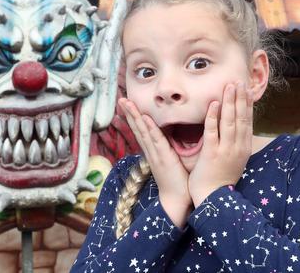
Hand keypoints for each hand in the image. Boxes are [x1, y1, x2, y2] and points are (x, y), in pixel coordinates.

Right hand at [118, 98, 192, 227]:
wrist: (176, 201)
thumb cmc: (177, 182)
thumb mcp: (172, 161)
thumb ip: (169, 149)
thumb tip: (173, 138)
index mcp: (153, 152)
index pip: (142, 131)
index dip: (134, 118)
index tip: (128, 105)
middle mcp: (151, 151)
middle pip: (138, 128)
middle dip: (130, 113)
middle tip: (121, 99)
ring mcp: (155, 154)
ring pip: (143, 131)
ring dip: (135, 116)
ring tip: (127, 103)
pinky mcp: (163, 158)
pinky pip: (155, 140)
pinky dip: (149, 129)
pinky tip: (144, 118)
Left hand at [188, 82, 253, 206]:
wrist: (214, 198)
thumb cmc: (221, 178)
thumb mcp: (235, 159)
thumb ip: (236, 143)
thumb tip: (238, 127)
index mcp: (244, 148)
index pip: (248, 121)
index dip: (247, 103)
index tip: (246, 89)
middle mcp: (238, 147)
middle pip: (241, 118)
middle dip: (240, 98)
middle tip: (239, 81)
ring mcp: (226, 150)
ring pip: (230, 121)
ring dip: (230, 102)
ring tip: (229, 86)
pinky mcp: (212, 153)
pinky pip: (213, 131)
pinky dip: (213, 116)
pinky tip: (213, 104)